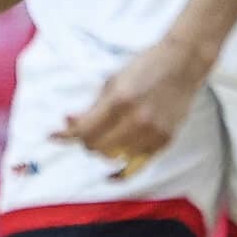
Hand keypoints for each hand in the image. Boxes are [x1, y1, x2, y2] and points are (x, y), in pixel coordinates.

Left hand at [57, 36, 212, 172]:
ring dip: (104, 150)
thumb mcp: (114, 80)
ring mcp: (153, 132)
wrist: (183, 64)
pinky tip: (112, 172)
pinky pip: (136, 163)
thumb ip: (93, 106)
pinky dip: (122, 163)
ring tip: (103, 139)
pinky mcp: (165, 140)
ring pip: (115, 157)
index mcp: (120, 100)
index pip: (85, 131)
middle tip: (84, 133)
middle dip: (86, 141)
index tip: (54, 136)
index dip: (66, 135)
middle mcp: (137, 119)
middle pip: (98, 147)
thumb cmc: (145, 66)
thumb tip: (69, 124)